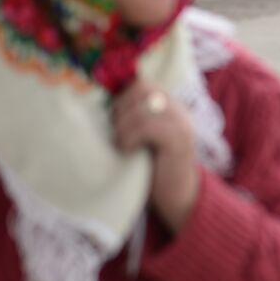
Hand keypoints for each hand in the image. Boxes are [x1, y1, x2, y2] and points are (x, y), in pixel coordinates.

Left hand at [112, 78, 198, 232]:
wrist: (177, 198)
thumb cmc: (152, 169)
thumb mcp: (141, 137)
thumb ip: (132, 118)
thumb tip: (98, 102)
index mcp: (170, 105)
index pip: (142, 83)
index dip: (121, 96)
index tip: (111, 117)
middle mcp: (179, 109)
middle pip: (143, 88)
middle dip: (121, 108)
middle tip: (115, 131)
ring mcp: (181, 123)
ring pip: (143, 107)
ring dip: (123, 125)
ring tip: (120, 143)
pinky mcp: (179, 139)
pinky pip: (148, 126)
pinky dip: (130, 137)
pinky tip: (127, 150)